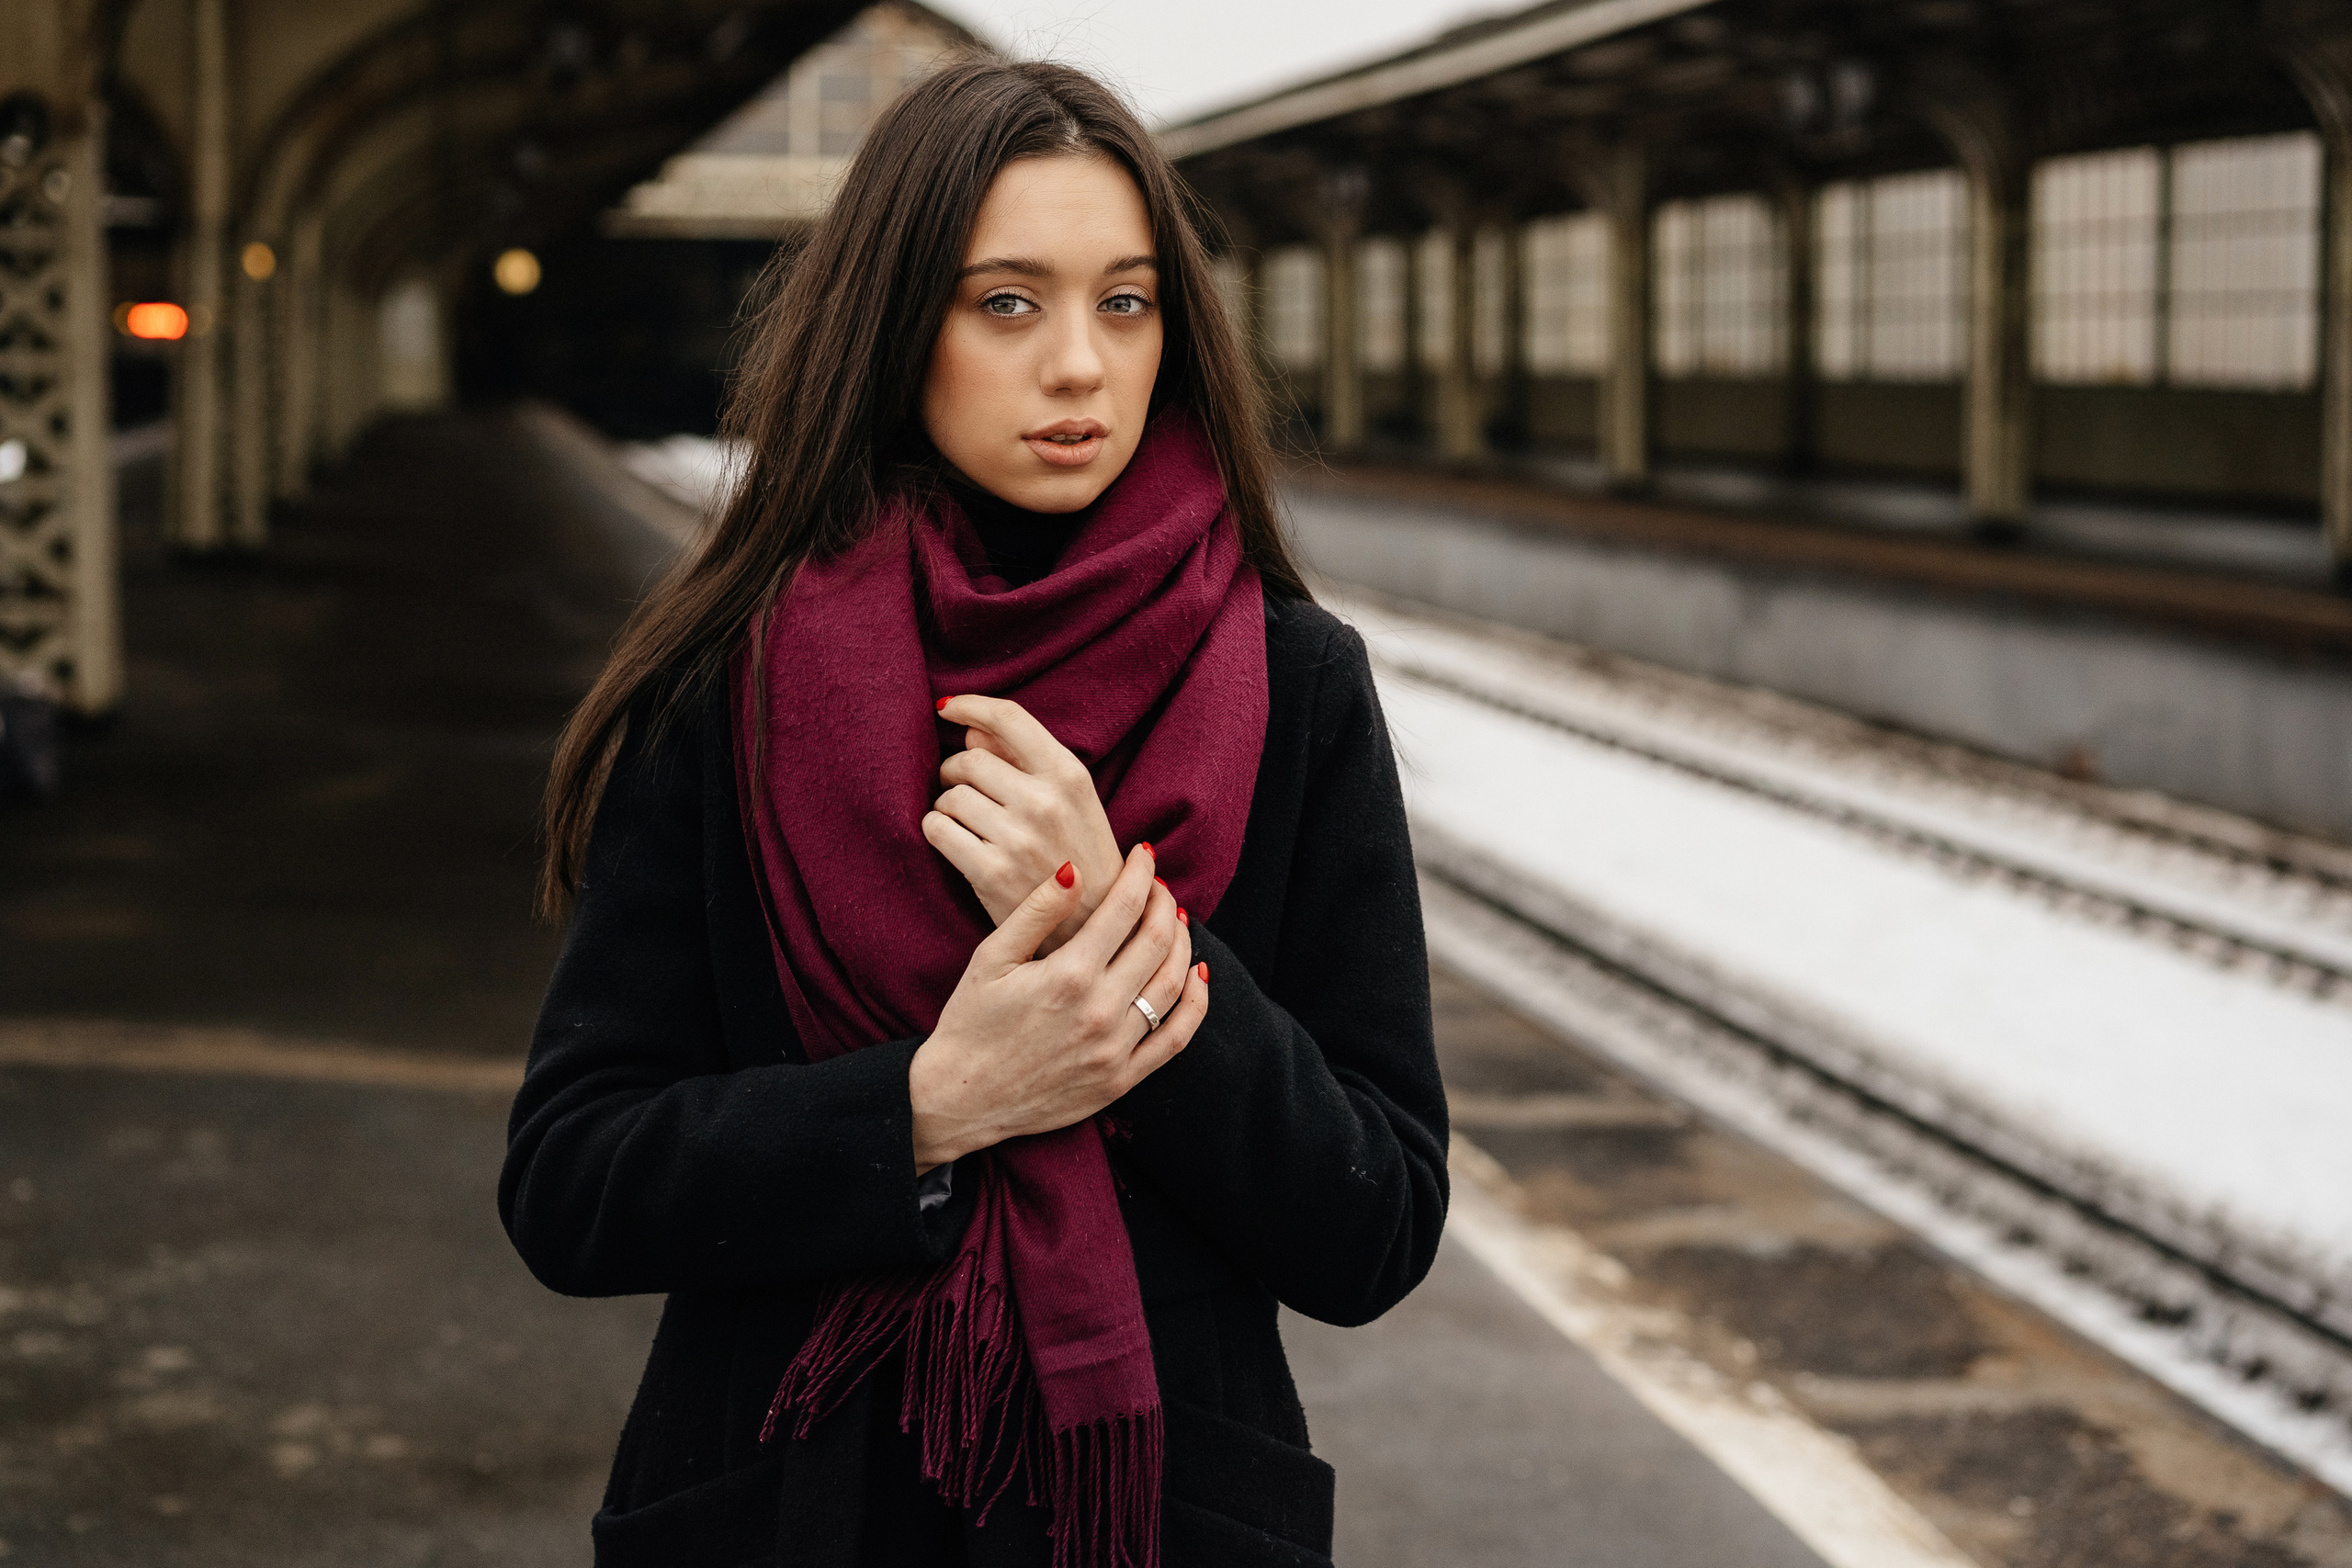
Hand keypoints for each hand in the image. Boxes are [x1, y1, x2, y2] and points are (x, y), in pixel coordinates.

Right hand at [909, 847, 1205, 1171]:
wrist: (960, 1099)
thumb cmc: (970, 1023)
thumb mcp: (991, 957)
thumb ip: (1037, 911)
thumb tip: (1075, 868)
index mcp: (1068, 975)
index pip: (1125, 908)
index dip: (1141, 872)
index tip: (1144, 852)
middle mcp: (1100, 1011)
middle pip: (1157, 941)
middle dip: (1164, 902)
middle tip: (1157, 886)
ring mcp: (1115, 1049)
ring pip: (1173, 984)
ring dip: (1182, 944)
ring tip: (1174, 922)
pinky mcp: (1122, 1079)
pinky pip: (1176, 1038)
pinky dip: (1195, 1002)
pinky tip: (1196, 975)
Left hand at [923, 695, 1126, 951]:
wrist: (1097, 923)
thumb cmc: (1079, 852)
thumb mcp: (1069, 799)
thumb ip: (1023, 759)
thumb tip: (971, 732)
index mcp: (1069, 775)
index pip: (1008, 718)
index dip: (971, 705)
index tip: (948, 709)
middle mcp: (1044, 802)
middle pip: (969, 759)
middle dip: (957, 771)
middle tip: (964, 789)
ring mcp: (1017, 838)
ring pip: (949, 796)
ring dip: (948, 805)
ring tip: (967, 820)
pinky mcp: (990, 872)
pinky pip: (937, 829)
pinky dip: (937, 829)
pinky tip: (954, 839)